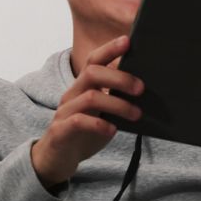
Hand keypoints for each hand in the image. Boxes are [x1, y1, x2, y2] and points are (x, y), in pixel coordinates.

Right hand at [31, 36, 143, 187]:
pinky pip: (79, 122)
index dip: (109, 49)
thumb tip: (144, 92)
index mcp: (82, 87)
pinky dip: (99, 124)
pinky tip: (112, 130)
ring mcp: (65, 112)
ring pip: (91, 97)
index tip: (128, 41)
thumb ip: (116, 100)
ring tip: (136, 114)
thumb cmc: (84, 133)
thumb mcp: (102, 113)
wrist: (55, 159)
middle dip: (120, 78)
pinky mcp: (61, 131)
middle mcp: (72, 94)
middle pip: (92, 73)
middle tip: (141, 88)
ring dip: (118, 104)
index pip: (94, 60)